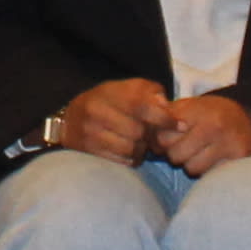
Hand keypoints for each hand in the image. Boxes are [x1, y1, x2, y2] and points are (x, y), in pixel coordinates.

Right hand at [48, 76, 172, 162]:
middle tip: (151, 134)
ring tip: (138, 142)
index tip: (180, 126)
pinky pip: (121, 161)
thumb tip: (166, 106)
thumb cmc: (109, 101)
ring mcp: (90, 134)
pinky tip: (128, 150)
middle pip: (138, 131)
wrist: (71, 119)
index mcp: (109, 93)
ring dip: (141, 149)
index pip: (141, 106)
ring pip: (130, 149)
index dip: (164, 117)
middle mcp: (96, 112)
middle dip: (150, 135)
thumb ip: (150, 92)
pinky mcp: (89, 152)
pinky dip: (131, 158)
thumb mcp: (128, 88)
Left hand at [154, 93, 250, 173]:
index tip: (169, 139)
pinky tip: (212, 159)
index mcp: (198, 110)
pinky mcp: (238, 158)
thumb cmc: (215, 113)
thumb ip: (169, 114)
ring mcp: (228, 143)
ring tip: (200, 154)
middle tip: (185, 148)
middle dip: (175, 154)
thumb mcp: (193, 105)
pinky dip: (206, 170)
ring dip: (191, 164)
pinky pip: (209, 174)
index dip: (162, 141)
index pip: (164, 135)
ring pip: (191, 167)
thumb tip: (146, 127)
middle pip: (175, 154)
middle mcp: (213, 125)